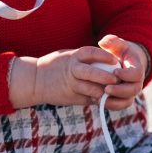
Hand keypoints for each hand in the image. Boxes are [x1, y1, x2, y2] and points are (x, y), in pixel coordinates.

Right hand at [9, 44, 135, 108]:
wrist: (34, 80)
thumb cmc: (54, 66)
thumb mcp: (68, 57)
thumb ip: (84, 59)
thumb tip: (105, 61)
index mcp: (73, 57)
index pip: (91, 53)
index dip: (104, 55)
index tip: (115, 59)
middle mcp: (72, 69)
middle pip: (92, 72)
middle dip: (106, 76)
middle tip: (117, 78)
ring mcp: (71, 84)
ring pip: (90, 88)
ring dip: (103, 90)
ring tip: (112, 91)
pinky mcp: (70, 97)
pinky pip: (87, 98)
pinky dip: (96, 99)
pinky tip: (102, 98)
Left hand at [95, 34, 146, 110]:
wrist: (119, 64)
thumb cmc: (117, 52)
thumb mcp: (116, 44)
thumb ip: (111, 41)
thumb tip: (103, 42)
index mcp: (136, 68)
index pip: (137, 74)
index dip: (127, 75)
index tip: (115, 72)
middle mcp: (136, 82)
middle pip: (133, 90)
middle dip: (120, 91)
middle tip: (106, 88)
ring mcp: (130, 92)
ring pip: (126, 101)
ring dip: (114, 101)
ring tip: (100, 97)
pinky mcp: (123, 99)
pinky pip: (119, 106)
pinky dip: (110, 105)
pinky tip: (97, 100)